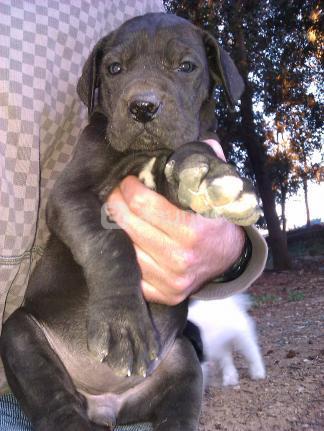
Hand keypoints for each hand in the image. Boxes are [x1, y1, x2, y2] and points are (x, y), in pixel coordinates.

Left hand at [106, 141, 244, 304]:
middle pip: (128, 224)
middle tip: (116, 194)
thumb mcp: (221, 192)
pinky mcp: (163, 294)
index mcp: (192, 231)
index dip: (129, 188)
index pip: (143, 205)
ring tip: (119, 214)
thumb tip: (204, 142)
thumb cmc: (218, 222)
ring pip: (125, 248)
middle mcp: (179, 258)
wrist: (228, 260)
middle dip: (116, 203)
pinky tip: (126, 240)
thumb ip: (212, 164)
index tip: (128, 181)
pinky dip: (125, 254)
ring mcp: (169, 280)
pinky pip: (132, 272)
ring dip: (117, 228)